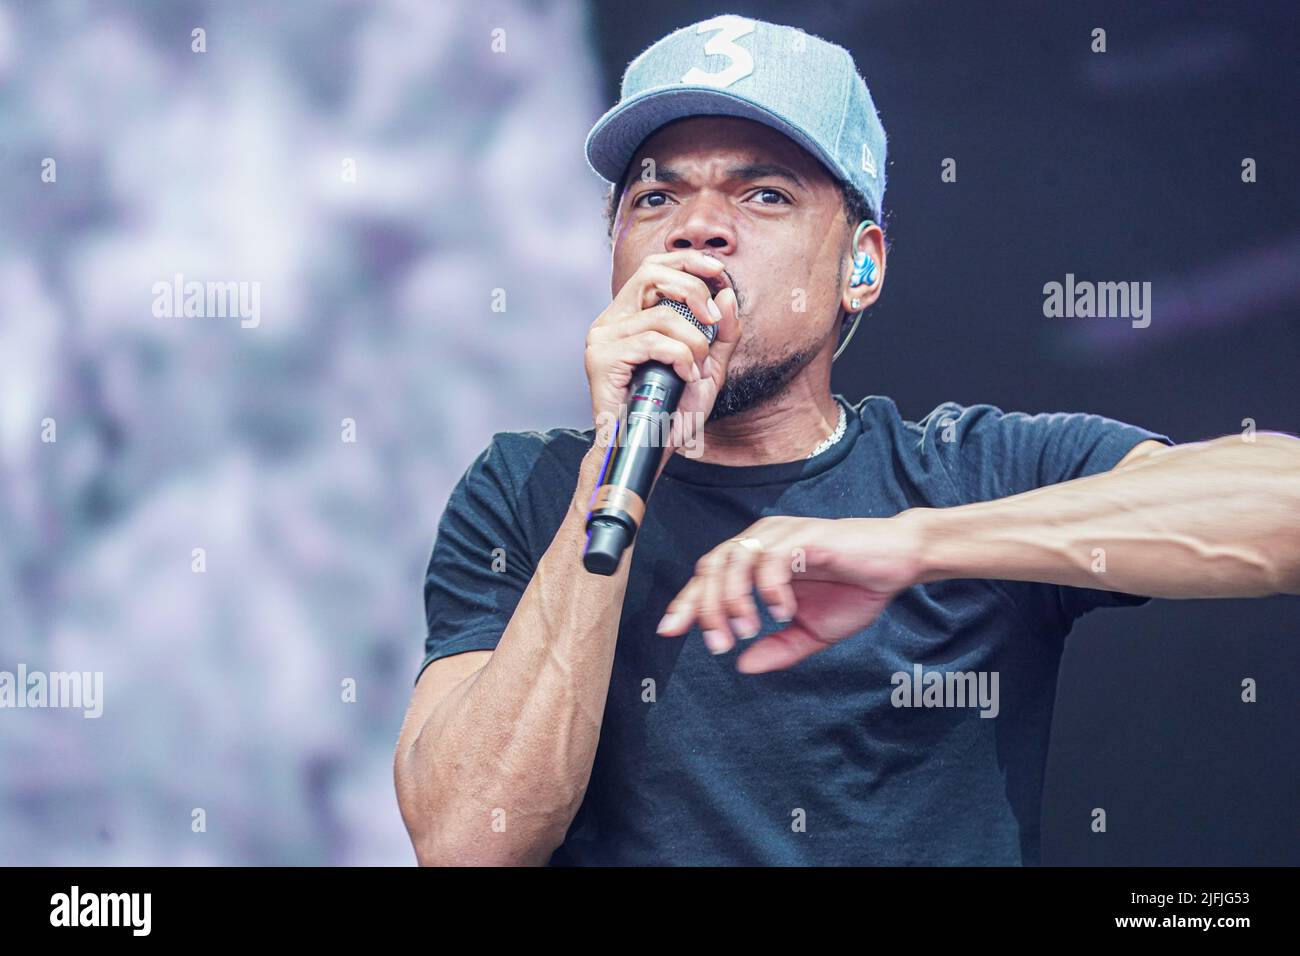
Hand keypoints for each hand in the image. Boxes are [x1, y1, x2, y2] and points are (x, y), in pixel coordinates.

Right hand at [584, 250, 740, 457]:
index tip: (719, 271)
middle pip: (651, 272)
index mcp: (630, 316)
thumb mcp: (708, 369)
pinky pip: (652, 341)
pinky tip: (685, 376)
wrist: (648, 451)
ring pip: (660, 314)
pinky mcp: (601, 359)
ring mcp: (602, 338)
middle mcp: (612, 321)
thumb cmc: (672, 414)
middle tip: (713, 318)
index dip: (688, 260)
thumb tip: (727, 295)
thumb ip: (722, 334)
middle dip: (692, 288)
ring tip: (697, 368)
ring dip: (693, 341)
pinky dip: (679, 356)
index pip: (654, 267)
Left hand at [656, 515, 924, 672]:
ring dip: (733, 599)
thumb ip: (778, 649)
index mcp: (756, 560)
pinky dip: (770, 589)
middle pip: (711, 567)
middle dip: (706, 608)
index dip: (686, 603)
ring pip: (734, 560)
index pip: (708, 576)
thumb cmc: (854, 590)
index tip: (670, 631)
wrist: (898, 564)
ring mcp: (781, 535)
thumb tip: (743, 666)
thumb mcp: (811, 632)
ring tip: (748, 630)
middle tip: (719, 643)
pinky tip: (782, 613)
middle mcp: (762, 541)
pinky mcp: (804, 537)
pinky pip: (772, 559)